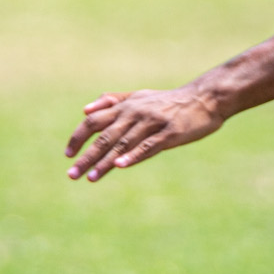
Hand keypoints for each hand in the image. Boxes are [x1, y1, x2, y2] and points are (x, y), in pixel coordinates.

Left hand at [65, 86, 223, 181]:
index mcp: (126, 106)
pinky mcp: (170, 133)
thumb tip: (85, 110)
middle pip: (104, 136)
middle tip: (72, 175)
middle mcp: (135, 113)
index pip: (94, 121)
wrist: (205, 98)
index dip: (78, 137)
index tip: (68, 155)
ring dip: (105, 162)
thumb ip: (112, 101)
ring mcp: (152, 123)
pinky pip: (148, 145)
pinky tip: (121, 165)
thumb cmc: (170, 101)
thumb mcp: (139, 96)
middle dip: (87, 156)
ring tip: (91, 177)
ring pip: (123, 143)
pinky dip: (134, 155)